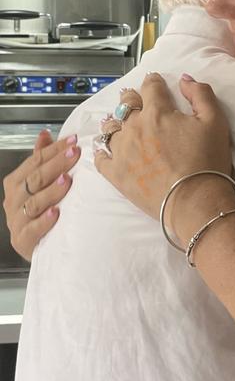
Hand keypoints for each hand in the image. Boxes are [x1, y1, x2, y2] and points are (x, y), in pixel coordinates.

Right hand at [2, 130, 80, 260]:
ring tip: (67, 180)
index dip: (54, 150)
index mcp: (16, 183)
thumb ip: (40, 160)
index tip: (74, 141)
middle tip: (75, 154)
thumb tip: (45, 134)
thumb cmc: (41, 212)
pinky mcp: (23, 241)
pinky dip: (44, 221)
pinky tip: (56, 213)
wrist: (39, 246)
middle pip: (35, 179)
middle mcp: (13, 200)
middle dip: (56, 164)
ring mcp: (16, 221)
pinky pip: (32, 229)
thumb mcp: (40, 184)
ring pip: (33, 202)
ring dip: (51, 191)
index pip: (35, 161)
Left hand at [95, 73, 234, 224]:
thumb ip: (201, 94)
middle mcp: (134, 127)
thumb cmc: (207, 162)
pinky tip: (107, 150)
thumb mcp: (216, 122)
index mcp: (157, 112)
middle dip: (132, 99)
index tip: (155, 83)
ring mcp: (121, 150)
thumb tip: (185, 80)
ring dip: (116, 123)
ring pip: (110, 128)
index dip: (154, 82)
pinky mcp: (116, 173)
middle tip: (138, 103)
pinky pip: (100, 157)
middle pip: (125, 103)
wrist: (194, 201)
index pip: (150, 86)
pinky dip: (102, 151)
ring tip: (122, 126)